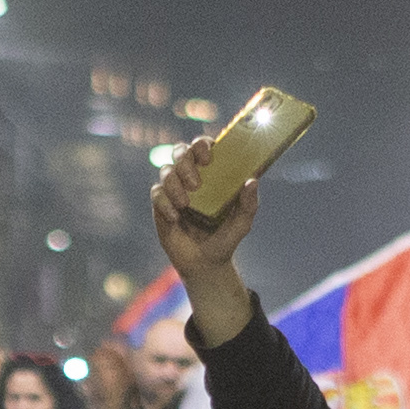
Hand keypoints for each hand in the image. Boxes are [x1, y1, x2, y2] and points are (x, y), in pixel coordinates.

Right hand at [148, 135, 260, 340]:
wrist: (205, 264)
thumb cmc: (226, 238)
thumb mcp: (241, 223)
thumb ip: (248, 203)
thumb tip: (252, 181)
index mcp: (212, 174)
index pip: (204, 147)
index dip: (203, 144)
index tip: (208, 156)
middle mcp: (191, 177)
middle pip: (181, 152)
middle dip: (186, 161)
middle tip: (196, 183)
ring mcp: (175, 189)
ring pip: (166, 170)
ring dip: (174, 184)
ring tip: (186, 204)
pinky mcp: (161, 205)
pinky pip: (156, 194)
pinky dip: (164, 203)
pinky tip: (175, 217)